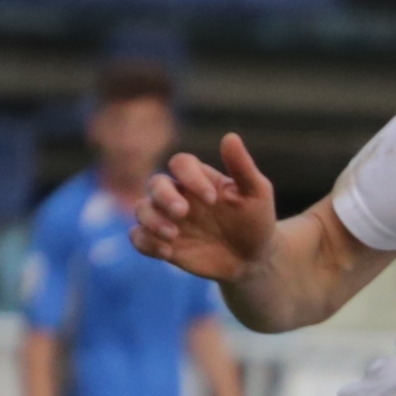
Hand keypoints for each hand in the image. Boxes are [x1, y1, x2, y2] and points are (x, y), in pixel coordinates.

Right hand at [134, 133, 276, 283]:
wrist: (253, 259)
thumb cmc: (256, 220)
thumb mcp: (257, 193)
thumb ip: (242, 167)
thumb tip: (230, 136)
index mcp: (199, 178)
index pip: (181, 163)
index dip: (190, 177)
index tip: (212, 200)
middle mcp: (179, 195)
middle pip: (155, 183)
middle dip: (164, 196)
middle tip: (182, 212)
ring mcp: (168, 219)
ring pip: (142, 209)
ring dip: (152, 220)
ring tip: (173, 235)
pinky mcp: (163, 243)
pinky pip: (139, 237)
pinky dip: (146, 242)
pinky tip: (167, 252)